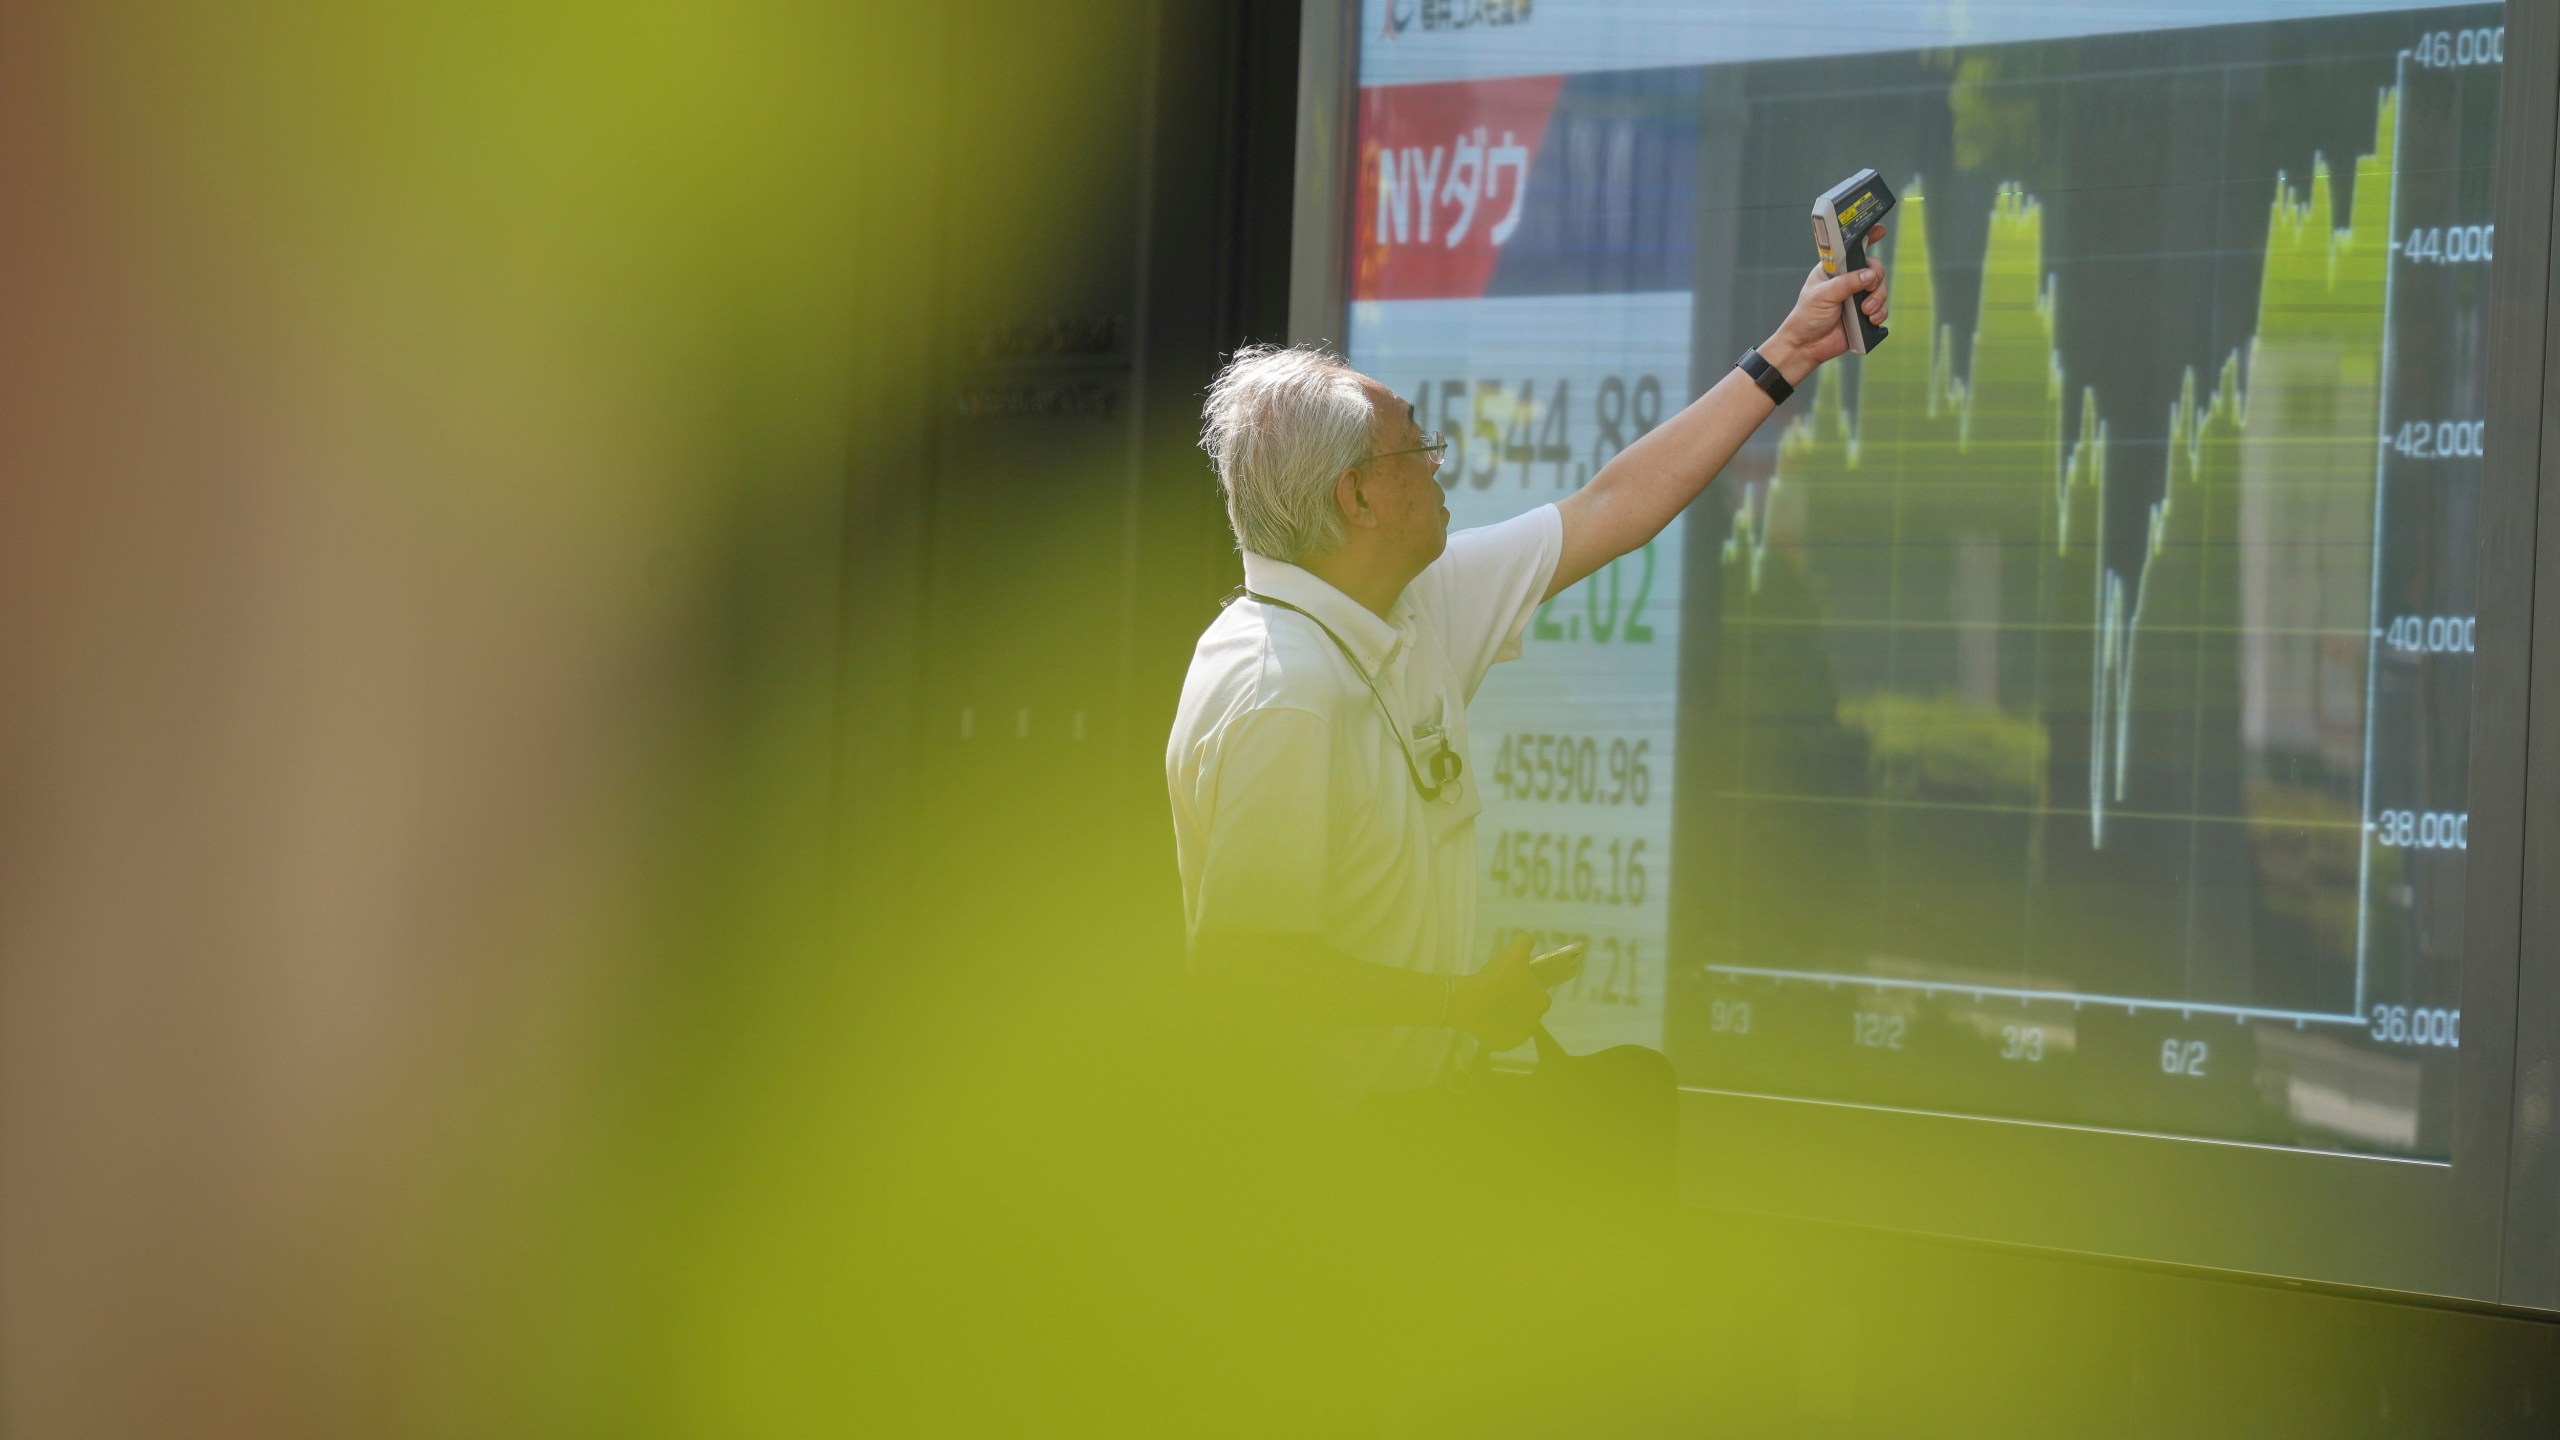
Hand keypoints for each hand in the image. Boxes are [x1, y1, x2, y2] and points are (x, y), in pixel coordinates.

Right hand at [1451, 933, 1550, 1051]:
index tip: (1516, 983)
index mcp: (1541, 1002)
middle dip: (1520, 1005)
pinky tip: (1484, 1019)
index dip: (1530, 989)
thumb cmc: (1497, 977)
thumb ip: (1525, 942)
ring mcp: (1517, 1038)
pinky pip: (1500, 1037)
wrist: (1470, 1001)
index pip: (1542, 996)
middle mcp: (1534, 1023)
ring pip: (1516, 1026)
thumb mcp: (1514, 952)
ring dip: (1509, 1019)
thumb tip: (1528, 938)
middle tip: (1502, 993)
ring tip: (1492, 1006)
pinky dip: (1494, 1030)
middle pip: (1529, 1012)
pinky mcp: (1500, 1046)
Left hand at [1758, 225, 1891, 383]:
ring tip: (1864, 311)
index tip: (1881, 230)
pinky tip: (1869, 320)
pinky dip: (1879, 314)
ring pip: (1881, 289)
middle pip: (1874, 269)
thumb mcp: (1823, 294)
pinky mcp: (1864, 315)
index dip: (1867, 237)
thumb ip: (1847, 283)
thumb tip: (1869, 275)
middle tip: (1867, 290)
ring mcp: (1857, 298)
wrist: (1806, 346)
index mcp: (1835, 270)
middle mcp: (1848, 281)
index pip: (1852, 249)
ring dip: (1877, 299)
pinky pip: (1882, 309)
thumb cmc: (1806, 317)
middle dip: (1876, 278)